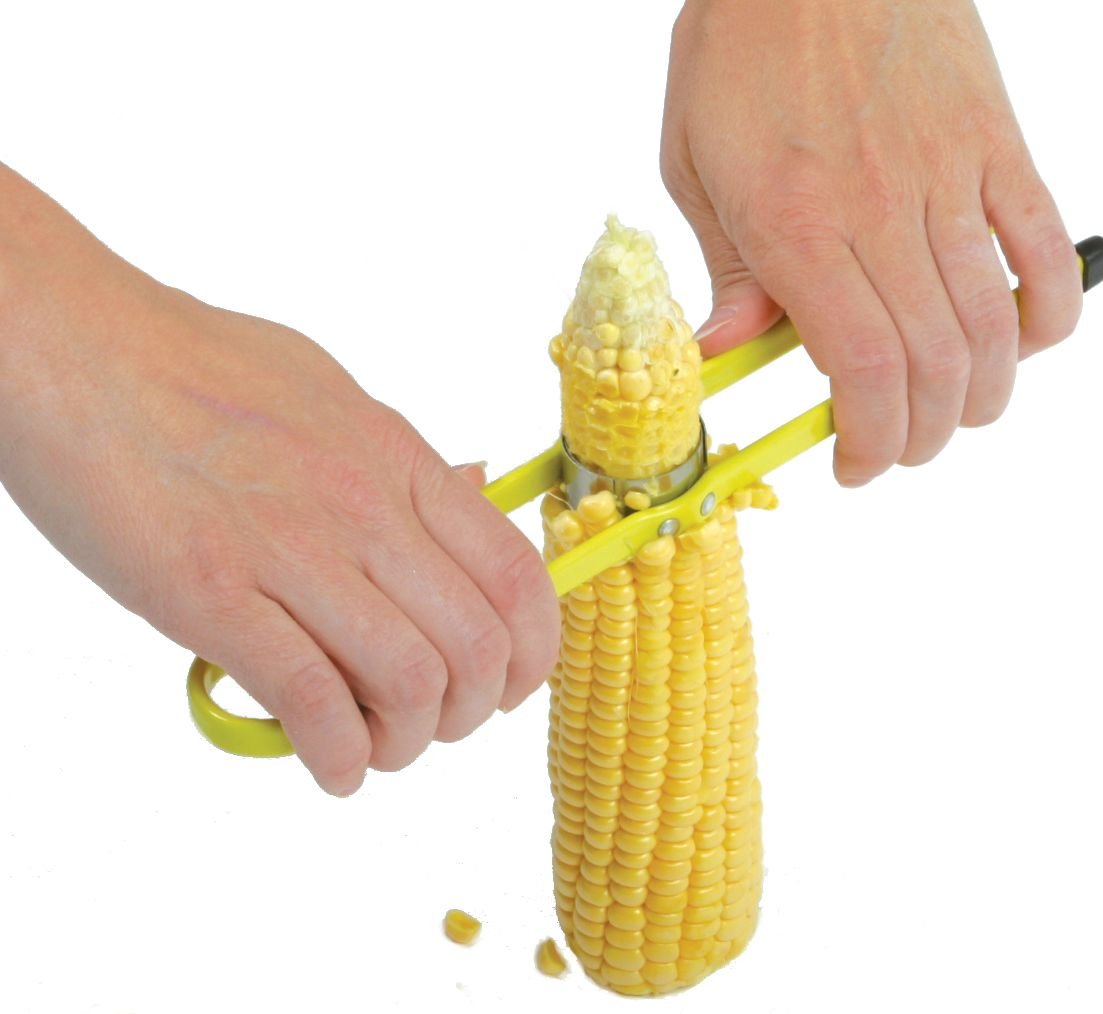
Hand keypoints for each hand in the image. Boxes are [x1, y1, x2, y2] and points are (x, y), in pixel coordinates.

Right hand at [0, 164, 560, 794]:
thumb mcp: (332, 394)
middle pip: (476, 646)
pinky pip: (309, 698)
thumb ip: (405, 457)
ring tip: (375, 748)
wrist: (74, 346)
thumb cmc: (196, 364)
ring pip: (409, 683)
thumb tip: (474, 484)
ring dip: (405, 742)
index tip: (508, 687)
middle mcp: (363, 506)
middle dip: (470, 713)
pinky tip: (330, 767)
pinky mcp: (208, 592)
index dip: (531, 653)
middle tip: (432, 726)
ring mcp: (290, 549)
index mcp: (397, 459)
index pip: (516, 576)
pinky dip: (336, 756)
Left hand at [662, 0, 1081, 485]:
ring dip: (985, 394)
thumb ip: (724, 271)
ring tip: (958, 417)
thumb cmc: (739, 48)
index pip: (856, 366)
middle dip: (922, 434)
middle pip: (931, 363)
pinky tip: (1029, 343)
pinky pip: (1043, 243)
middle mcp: (879, 210)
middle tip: (899, 451)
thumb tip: (727, 354)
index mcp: (793, 224)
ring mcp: (949, 175)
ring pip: (993, 321)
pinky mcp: (997, 142)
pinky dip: (1051, 309)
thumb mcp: (693, 166)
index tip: (855, 466)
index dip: (869, 438)